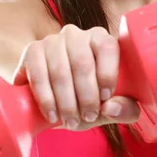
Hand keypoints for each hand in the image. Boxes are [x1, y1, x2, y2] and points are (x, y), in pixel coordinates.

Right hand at [11, 24, 139, 129]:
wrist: (54, 98)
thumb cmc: (90, 98)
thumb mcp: (112, 106)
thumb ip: (124, 109)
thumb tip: (111, 107)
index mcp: (101, 39)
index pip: (107, 47)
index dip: (107, 73)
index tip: (105, 99)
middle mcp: (76, 35)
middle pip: (82, 62)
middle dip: (86, 95)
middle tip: (88, 118)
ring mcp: (52, 41)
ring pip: (60, 71)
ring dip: (66, 101)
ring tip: (71, 121)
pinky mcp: (32, 51)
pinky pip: (38, 75)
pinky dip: (46, 99)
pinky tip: (53, 115)